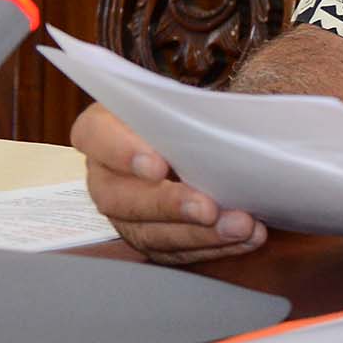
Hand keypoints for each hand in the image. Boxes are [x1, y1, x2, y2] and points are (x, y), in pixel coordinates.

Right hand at [74, 102, 268, 263]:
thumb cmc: (207, 107)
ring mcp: (127, 209)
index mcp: (109, 125)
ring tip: (240, 226)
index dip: (121, 151)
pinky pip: (174, 250)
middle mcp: (108, 172)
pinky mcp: (153, 235)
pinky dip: (213, 247)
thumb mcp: (207, 92)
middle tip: (207, 208)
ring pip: (146, 231)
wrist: (221, 134)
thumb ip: (211, 99)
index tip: (158, 165)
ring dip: (196, 234)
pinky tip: (247, 238)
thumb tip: (247, 105)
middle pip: (118, 196)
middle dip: (166, 205)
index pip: (95, 135)